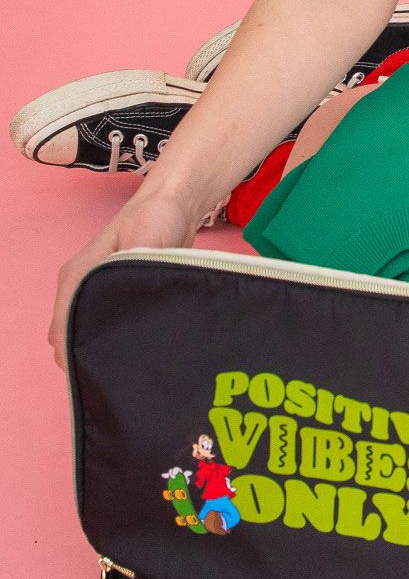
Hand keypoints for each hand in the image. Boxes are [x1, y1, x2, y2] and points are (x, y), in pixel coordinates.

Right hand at [49, 183, 204, 369]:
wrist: (175, 205)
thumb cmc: (157, 217)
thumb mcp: (146, 240)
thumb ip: (131, 268)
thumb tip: (123, 301)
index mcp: (79, 275)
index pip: (63, 324)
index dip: (76, 351)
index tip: (97, 371)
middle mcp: (82, 284)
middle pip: (73, 332)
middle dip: (90, 354)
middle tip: (122, 373)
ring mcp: (99, 289)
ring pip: (90, 328)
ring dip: (105, 346)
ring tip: (132, 365)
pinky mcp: (120, 293)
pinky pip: (110, 321)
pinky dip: (118, 337)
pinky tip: (140, 349)